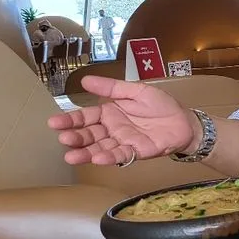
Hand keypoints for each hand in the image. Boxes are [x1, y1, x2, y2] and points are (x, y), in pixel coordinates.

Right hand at [47, 76, 197, 165]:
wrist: (185, 121)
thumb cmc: (161, 106)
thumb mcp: (136, 91)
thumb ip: (112, 88)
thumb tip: (85, 80)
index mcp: (110, 113)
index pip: (86, 117)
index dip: (71, 120)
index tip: (54, 122)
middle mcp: (113, 130)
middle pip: (90, 135)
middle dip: (75, 138)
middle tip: (63, 139)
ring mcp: (123, 142)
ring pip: (101, 148)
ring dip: (86, 152)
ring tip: (71, 156)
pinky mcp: (137, 152)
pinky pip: (121, 155)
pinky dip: (109, 157)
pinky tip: (97, 158)